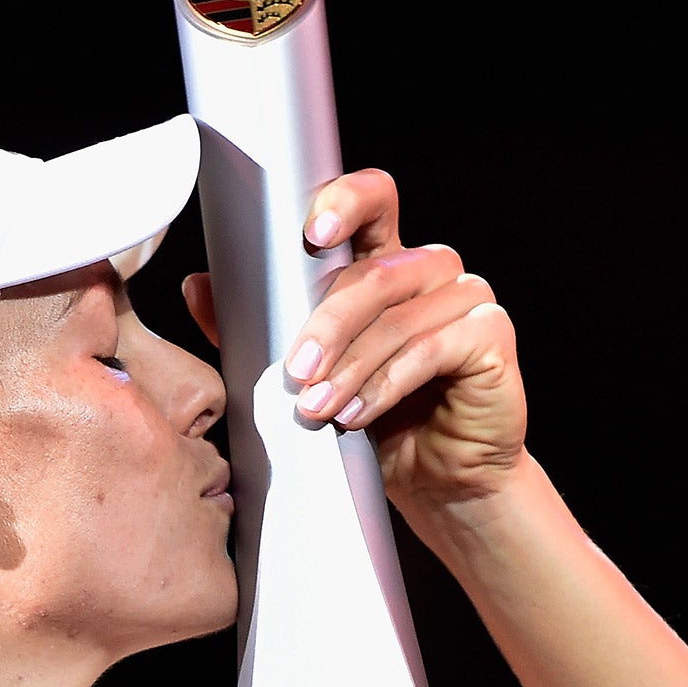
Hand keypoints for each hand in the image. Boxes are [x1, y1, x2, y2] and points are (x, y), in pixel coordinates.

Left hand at [181, 170, 525, 520]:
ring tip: (318, 408)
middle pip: (375, 273)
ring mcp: (467, 299)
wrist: (439, 483)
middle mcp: (429, 270)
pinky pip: (433, 350)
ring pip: (398, 318)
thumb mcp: (307, 376)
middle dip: (325, 326)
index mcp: (385, 262)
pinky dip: (388, 385)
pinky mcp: (492, 337)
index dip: (345, 203)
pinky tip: (359, 415)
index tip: (312, 232)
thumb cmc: (376, 424)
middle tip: (294, 373)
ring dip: (350, 366)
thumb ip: (256, 329)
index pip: (372, 203)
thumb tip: (196, 285)